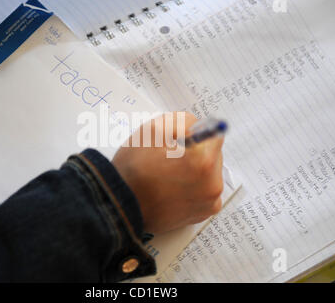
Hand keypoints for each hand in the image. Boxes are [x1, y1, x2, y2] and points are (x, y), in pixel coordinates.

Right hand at [112, 112, 223, 233]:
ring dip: (195, 170)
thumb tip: (197, 126)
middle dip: (196, 152)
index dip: (195, 132)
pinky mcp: (202, 215)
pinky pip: (204, 192)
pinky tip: (172, 188)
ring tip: (168, 175)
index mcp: (204, 161)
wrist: (121, 206)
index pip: (214, 134)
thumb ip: (182, 120)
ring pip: (209, 174)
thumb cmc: (134, 169)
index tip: (179, 140)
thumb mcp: (153, 130)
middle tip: (169, 158)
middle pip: (213, 154)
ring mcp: (209, 203)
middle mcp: (213, 184)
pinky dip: (193, 187)